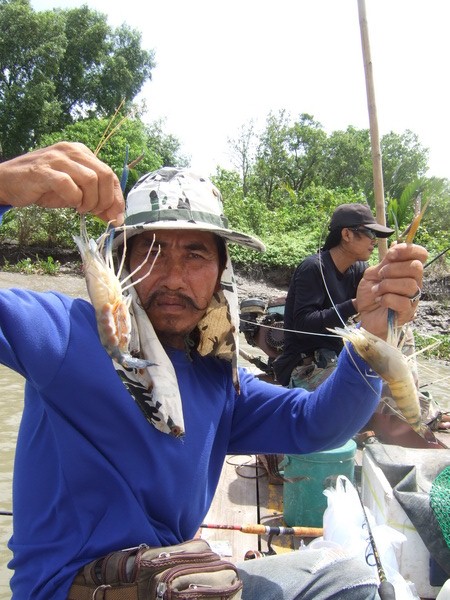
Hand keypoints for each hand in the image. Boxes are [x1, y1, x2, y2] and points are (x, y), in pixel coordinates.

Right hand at [0, 142, 124, 223]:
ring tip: (80, 208)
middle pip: (105, 174)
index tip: (116, 217)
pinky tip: (70, 204)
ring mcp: (57, 159)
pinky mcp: (44, 170)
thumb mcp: (74, 192)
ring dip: (90, 200)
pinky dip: (74, 199)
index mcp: (82, 152)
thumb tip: (115, 217)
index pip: (110, 174)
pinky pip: (69, 185)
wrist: (8, 182)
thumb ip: (95, 200)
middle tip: (96, 213)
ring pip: (90, 179)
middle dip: (106, 200)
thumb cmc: (43, 187)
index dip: (117, 198)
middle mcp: (72, 151)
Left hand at [356, 243, 427, 337]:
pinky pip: (403, 301)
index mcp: (407, 271)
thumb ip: (385, 262)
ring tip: (376, 290)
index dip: (407, 250)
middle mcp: (415, 283)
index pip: (421, 254)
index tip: (390, 254)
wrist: (364, 315)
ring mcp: (412, 298)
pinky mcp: (407, 312)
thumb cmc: (371, 294)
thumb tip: (396, 244)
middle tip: (379, 276)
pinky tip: (380, 300)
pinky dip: (387, 299)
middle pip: (416, 267)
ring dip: (387, 285)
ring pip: (409, 285)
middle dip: (393, 269)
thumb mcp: (373, 274)